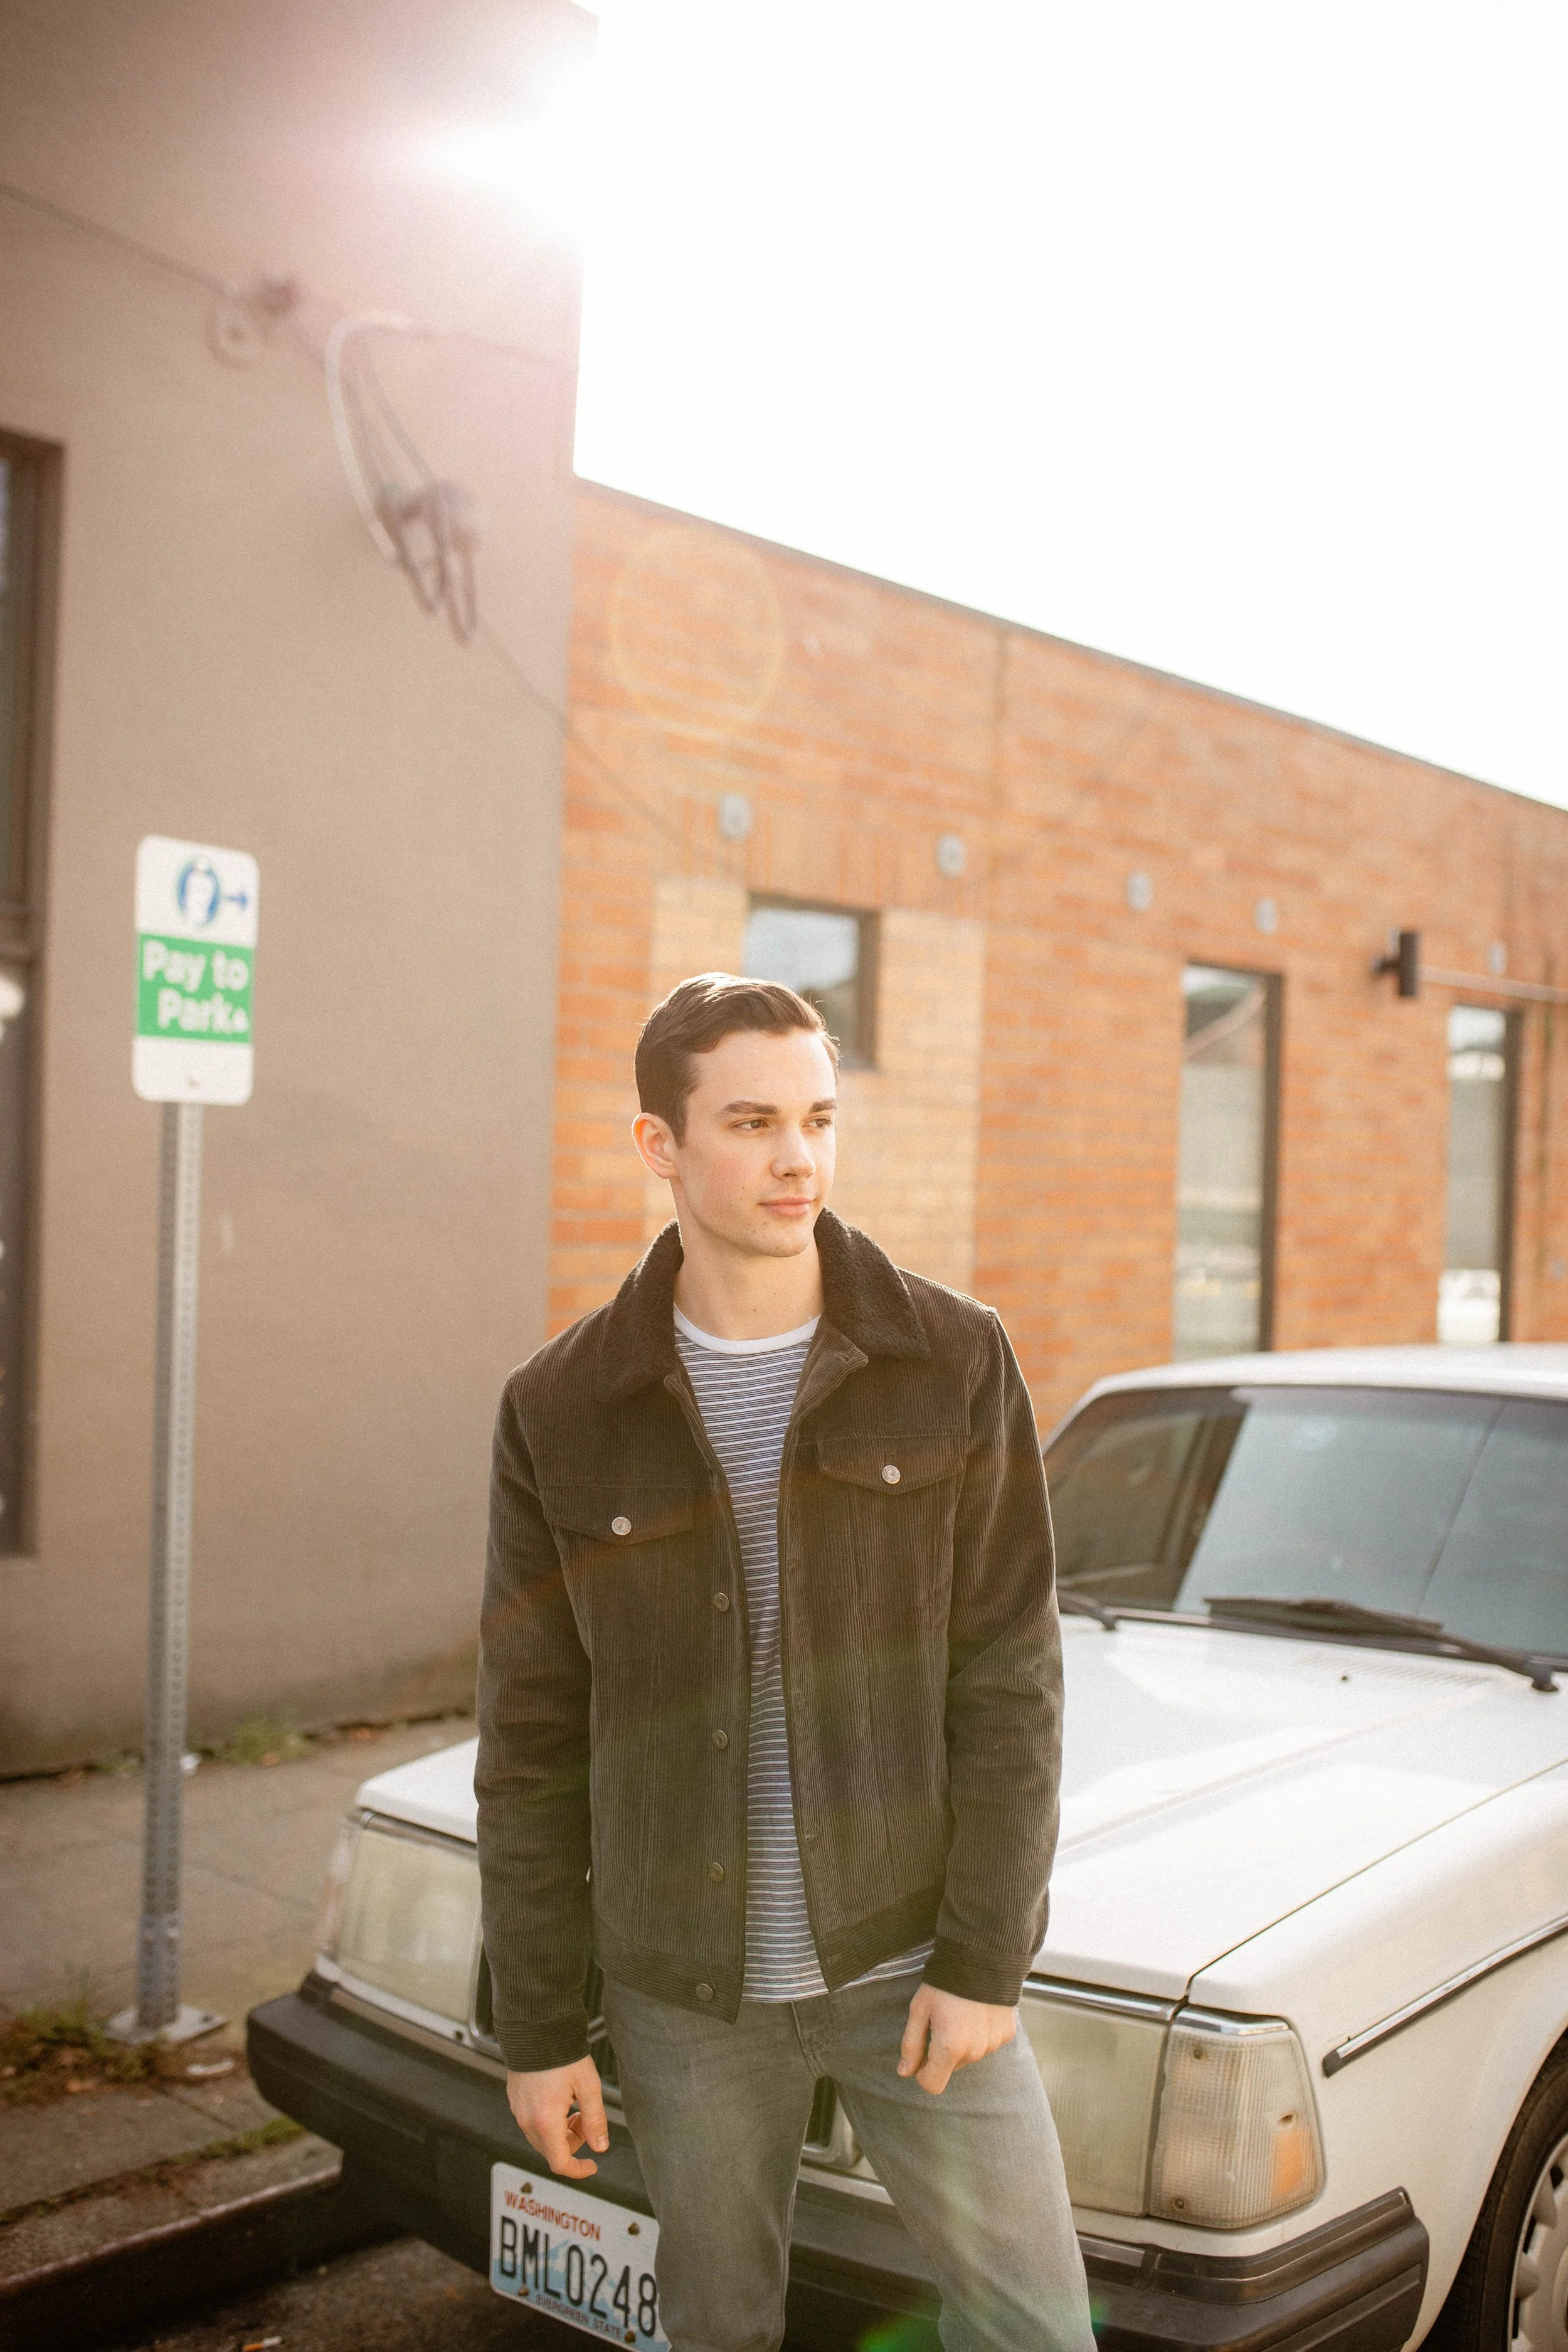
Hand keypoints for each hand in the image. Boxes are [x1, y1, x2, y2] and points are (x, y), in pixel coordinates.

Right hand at [506, 2056, 609, 2177]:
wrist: (535, 2029)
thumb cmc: (560, 2054)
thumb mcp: (588, 2085)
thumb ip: (595, 2119)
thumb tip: (600, 2146)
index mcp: (546, 2122)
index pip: (560, 2163)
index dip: (578, 2170)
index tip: (592, 2165)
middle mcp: (528, 2121)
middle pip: (552, 2150)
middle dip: (574, 2142)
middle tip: (586, 2118)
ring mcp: (519, 2111)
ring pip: (542, 2137)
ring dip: (561, 2131)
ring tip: (575, 2105)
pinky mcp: (515, 2101)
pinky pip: (533, 2122)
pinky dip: (549, 2121)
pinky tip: (560, 2098)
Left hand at [897, 1983, 1015, 2095]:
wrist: (982, 1956)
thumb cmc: (945, 1981)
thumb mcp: (919, 2009)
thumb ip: (911, 2044)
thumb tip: (904, 2072)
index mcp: (950, 2048)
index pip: (933, 2085)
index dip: (922, 2073)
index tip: (921, 2054)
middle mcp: (974, 2052)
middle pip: (951, 2067)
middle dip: (943, 2052)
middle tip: (941, 2020)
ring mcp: (993, 2044)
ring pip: (970, 2056)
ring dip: (963, 2042)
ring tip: (960, 2012)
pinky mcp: (1007, 2034)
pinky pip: (988, 2043)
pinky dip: (981, 2033)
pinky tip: (977, 2011)